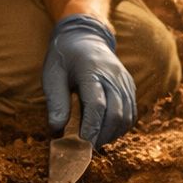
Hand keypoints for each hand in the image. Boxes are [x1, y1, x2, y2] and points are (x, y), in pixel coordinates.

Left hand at [41, 14, 135, 146]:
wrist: (85, 35)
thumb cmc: (65, 56)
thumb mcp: (52, 74)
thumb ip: (55, 101)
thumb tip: (56, 128)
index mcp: (91, 70)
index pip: (97, 105)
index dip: (91, 128)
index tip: (81, 144)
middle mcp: (113, 75)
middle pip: (116, 113)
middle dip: (102, 135)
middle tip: (86, 147)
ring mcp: (124, 80)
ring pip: (127, 116)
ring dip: (112, 134)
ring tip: (95, 141)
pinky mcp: (129, 86)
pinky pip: (131, 112)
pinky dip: (121, 126)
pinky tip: (106, 131)